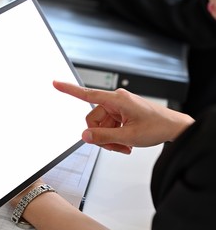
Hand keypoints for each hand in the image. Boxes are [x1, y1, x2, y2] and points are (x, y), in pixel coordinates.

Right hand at [53, 81, 194, 153]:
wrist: (174, 128)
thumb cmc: (157, 126)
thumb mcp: (128, 136)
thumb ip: (103, 137)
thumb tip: (84, 136)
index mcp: (116, 99)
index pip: (87, 95)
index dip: (69, 89)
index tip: (55, 83)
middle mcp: (116, 100)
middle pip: (93, 119)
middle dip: (101, 135)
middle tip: (115, 146)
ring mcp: (118, 106)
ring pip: (100, 125)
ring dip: (109, 139)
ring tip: (124, 146)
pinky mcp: (121, 112)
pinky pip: (108, 126)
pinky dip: (114, 137)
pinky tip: (125, 143)